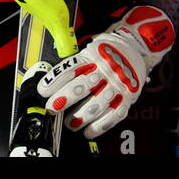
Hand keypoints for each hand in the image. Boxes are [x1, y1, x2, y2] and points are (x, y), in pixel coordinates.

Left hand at [37, 5, 174, 138]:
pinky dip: (101, 125)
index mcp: (93, 56)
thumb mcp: (91, 48)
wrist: (135, 47)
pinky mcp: (127, 96)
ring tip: (69, 124)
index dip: (55, 80)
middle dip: (65, 98)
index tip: (43, 90)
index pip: (71, 68)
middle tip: (52, 107)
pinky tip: (89, 131)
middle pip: (83, 85)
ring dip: (81, 116)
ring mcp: (117, 84)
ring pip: (98, 103)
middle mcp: (105, 69)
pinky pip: (115, 114)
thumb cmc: (107, 50)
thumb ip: (76, 63)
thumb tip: (52, 79)